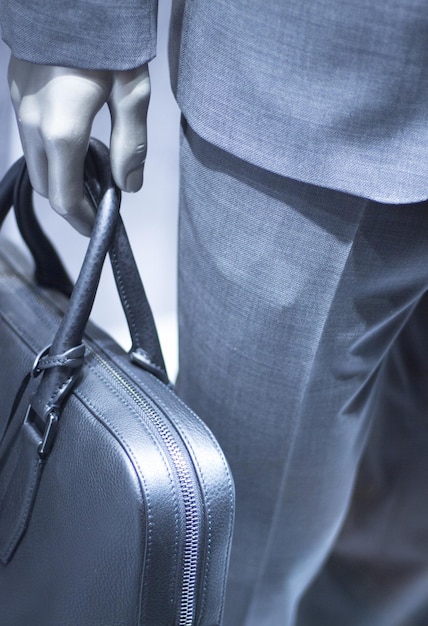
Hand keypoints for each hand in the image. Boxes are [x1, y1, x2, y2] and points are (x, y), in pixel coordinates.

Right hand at [8, 56, 150, 234]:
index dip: (85, 221)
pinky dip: (52, 154)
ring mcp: (20, 108)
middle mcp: (33, 125)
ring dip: (62, 178)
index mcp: (62, 131)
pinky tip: (76, 140)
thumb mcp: (132, 93)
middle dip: (73, 204)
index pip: (67, 198)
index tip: (101, 227)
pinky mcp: (18, 93)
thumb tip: (128, 186)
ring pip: (37, 165)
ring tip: (94, 169)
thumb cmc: (105, 38)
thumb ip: (131, 146)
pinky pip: (30, 140)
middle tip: (101, 202)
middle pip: (48, 188)